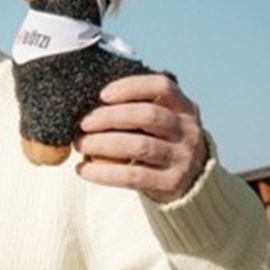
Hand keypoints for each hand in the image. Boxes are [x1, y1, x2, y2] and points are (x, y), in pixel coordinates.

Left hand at [74, 74, 208, 202]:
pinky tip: (83, 169)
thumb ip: (135, 109)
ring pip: (140, 146)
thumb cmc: (159, 142)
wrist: (188, 181)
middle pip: (148, 115)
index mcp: (184, 108)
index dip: (132, 87)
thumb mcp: (159, 122)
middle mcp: (187, 130)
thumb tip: (87, 106)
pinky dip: (103, 172)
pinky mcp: (171, 183)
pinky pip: (133, 176)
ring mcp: (182, 158)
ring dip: (103, 144)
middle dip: (110, 117)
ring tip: (80, 144)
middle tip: (83, 123)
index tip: (102, 95)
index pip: (162, 86)